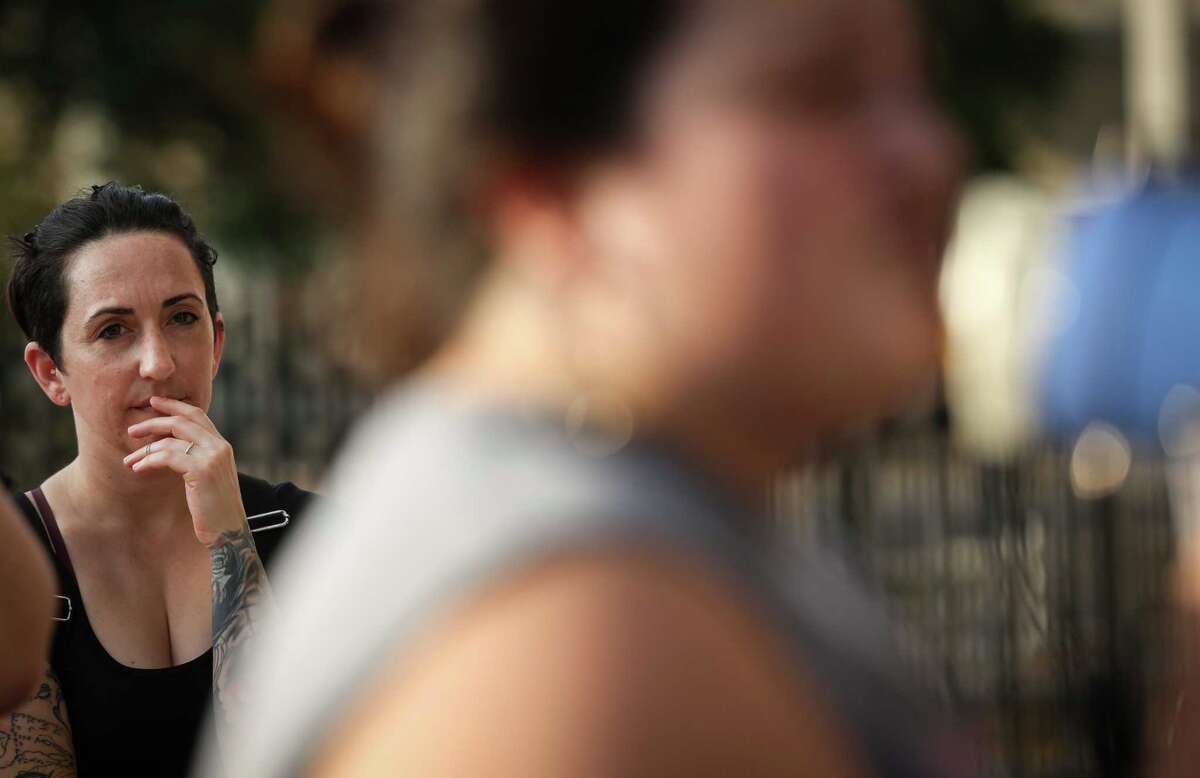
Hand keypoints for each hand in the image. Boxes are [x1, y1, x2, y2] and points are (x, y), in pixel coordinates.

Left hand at [124, 396, 245, 547]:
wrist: (228, 531)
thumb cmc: (214, 509)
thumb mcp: (208, 477)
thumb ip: (197, 458)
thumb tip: (169, 447)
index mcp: (222, 446)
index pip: (197, 415)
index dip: (174, 406)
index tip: (154, 403)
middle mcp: (220, 446)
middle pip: (182, 421)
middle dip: (154, 422)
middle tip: (132, 430)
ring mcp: (212, 457)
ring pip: (171, 440)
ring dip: (145, 449)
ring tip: (129, 460)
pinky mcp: (202, 470)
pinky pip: (167, 457)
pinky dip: (148, 460)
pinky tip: (138, 469)